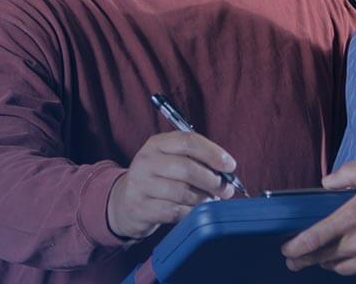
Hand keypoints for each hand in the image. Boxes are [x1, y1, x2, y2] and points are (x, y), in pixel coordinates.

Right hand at [107, 132, 236, 239]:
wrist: (125, 201)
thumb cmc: (159, 179)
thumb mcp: (171, 160)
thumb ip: (196, 160)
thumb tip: (227, 172)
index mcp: (156, 144)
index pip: (188, 141)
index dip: (213, 153)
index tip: (230, 166)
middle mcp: (146, 161)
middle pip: (187, 168)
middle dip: (212, 181)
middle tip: (226, 190)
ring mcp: (141, 184)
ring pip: (182, 192)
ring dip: (203, 199)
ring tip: (209, 201)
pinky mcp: (141, 207)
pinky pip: (174, 211)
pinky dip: (190, 213)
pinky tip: (193, 212)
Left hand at [282, 160, 355, 281]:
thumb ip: (346, 173)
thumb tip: (326, 182)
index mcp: (352, 219)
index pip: (312, 239)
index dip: (294, 247)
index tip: (286, 249)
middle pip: (322, 259)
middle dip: (304, 260)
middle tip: (294, 260)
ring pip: (341, 269)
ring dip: (329, 264)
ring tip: (324, 258)